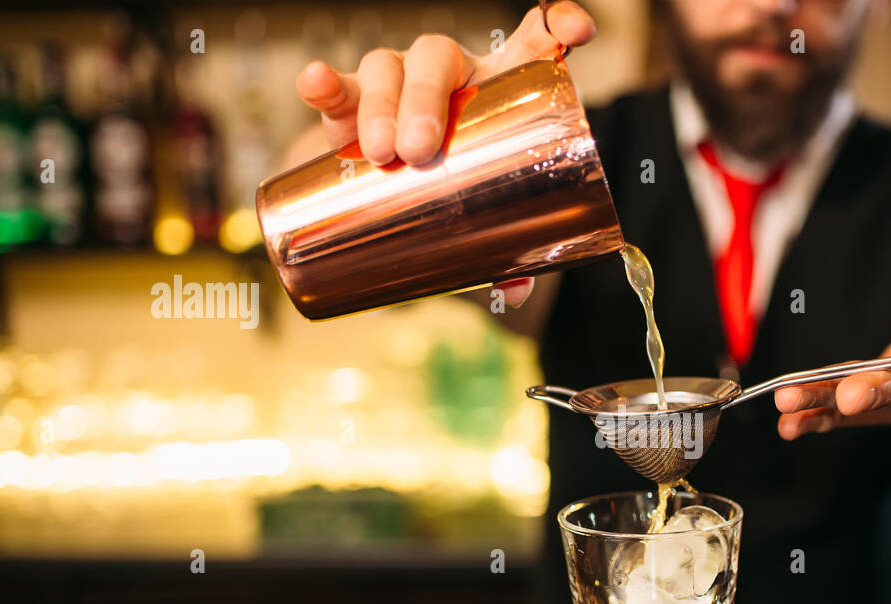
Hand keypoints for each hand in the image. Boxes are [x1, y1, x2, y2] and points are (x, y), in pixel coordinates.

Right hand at [294, 1, 596, 307]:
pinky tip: (315, 84)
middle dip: (427, 101)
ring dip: (382, 104)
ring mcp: (398, 82)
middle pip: (439, 58)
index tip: (575, 32)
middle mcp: (449, 75)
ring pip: (387, 69)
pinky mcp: (352, 102)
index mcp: (497, 90)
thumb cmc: (454, 191)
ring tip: (382, 152)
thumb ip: (505, 253)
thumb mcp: (482, 217)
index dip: (557, 26)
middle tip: (422, 150)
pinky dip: (324, 84)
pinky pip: (338, 85)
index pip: (533, 42)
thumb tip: (515, 290)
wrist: (391, 188)